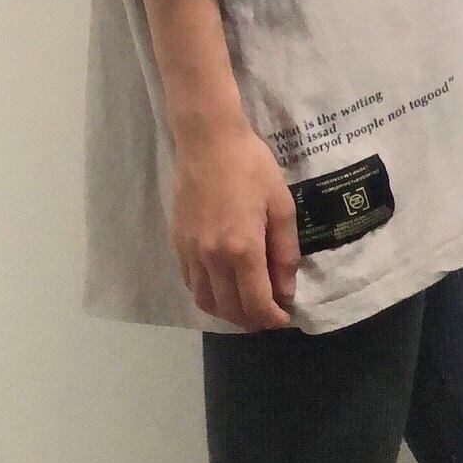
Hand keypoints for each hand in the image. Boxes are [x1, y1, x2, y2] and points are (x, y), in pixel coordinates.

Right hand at [172, 121, 298, 330]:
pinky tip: (223, 286)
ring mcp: (191, 252)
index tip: (284, 317)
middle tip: (269, 315)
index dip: (273, 319)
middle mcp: (212, 258)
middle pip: (230, 310)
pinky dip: (209, 295)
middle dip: (252, 320)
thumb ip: (285, 254)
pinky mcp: (177, 244)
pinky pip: (191, 284)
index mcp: (242, 249)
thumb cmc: (252, 168)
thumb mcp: (281, 207)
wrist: (208, 142)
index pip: (256, 304)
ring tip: (246, 305)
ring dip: (228, 312)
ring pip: (206, 302)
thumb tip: (285, 292)